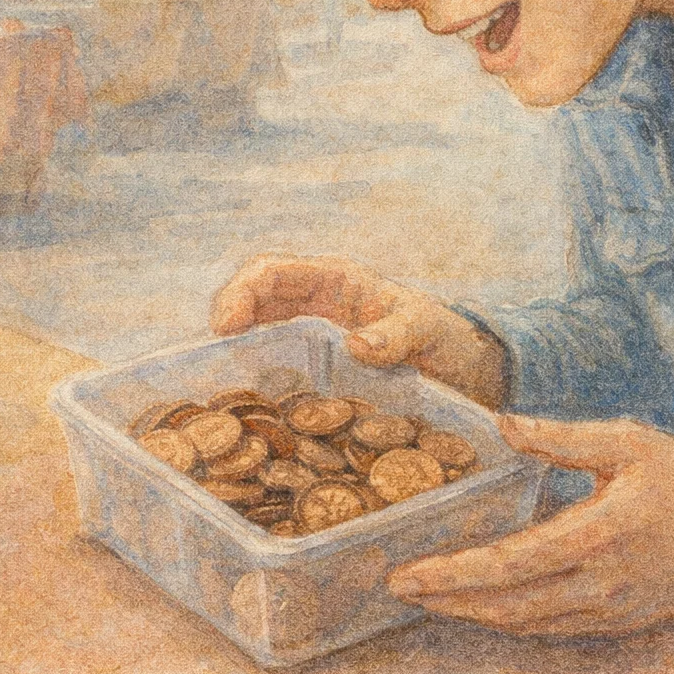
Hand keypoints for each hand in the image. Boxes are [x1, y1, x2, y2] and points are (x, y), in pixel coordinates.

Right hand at [209, 253, 507, 407]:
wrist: (464, 366)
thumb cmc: (446, 339)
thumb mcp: (428, 332)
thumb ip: (398, 335)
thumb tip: (356, 345)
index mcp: (337, 280)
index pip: (274, 271)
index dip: (241, 291)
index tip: (225, 326)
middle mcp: (318, 301)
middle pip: (255, 297)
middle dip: (227, 317)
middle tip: (210, 358)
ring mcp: (315, 332)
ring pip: (259, 329)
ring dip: (236, 347)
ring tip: (217, 381)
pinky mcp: (318, 363)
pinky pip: (276, 359)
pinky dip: (256, 371)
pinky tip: (247, 401)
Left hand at [386, 414, 673, 637]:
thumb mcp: (628, 441)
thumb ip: (560, 438)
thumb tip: (501, 423)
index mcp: (597, 535)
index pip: (509, 565)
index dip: (452, 575)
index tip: (408, 574)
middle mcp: (600, 584)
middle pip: (507, 606)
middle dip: (450, 601)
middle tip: (401, 588)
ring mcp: (612, 610)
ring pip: (528, 624)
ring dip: (477, 615)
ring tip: (434, 598)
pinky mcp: (622, 622)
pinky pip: (555, 628)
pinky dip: (515, 620)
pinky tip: (492, 606)